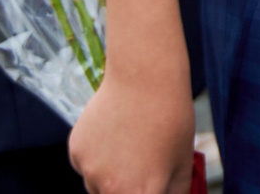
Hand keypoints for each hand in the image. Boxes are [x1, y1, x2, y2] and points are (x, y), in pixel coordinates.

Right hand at [69, 67, 196, 193]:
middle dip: (125, 189)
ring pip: (96, 187)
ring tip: (129, 143)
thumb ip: (176, 191)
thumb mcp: (183, 160)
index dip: (144, 193)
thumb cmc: (170, 117)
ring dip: (108, 177)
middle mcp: (112, 188)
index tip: (147, 184)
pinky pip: (84, 166)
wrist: (144, 77)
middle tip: (139, 164)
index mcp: (142, 193)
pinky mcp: (76, 152)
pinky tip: (113, 131)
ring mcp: (90, 170)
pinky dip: (95, 157)